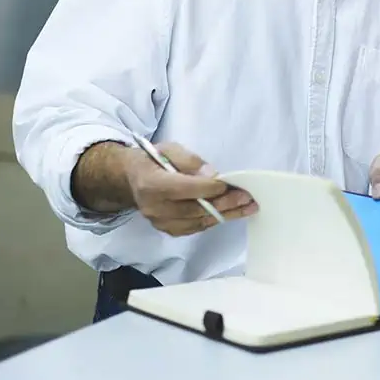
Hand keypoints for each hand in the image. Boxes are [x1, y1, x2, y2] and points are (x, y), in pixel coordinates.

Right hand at [126, 142, 257, 236]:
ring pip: (198, 222)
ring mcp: (160, 222)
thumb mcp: (169, 148)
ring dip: (225, 215)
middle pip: (194, 209)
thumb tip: (211, 174)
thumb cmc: (153, 159)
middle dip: (223, 203)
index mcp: (151, 184)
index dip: (207, 188)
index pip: (183, 188)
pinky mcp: (167, 230)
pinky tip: (231, 214)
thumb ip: (190, 160)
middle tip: (246, 198)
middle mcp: (154, 207)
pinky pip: (195, 228)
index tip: (228, 184)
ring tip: (247, 207)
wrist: (133, 179)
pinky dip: (214, 220)